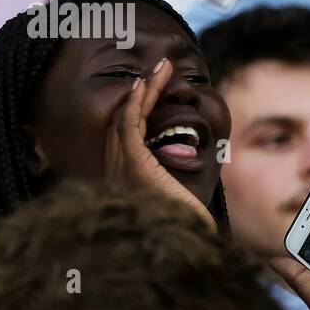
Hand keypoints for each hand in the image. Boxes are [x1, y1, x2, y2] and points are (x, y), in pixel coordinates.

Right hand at [103, 58, 215, 230]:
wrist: (180, 243)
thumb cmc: (183, 224)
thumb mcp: (178, 194)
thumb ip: (174, 175)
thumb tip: (190, 156)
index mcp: (127, 175)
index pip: (129, 130)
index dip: (140, 105)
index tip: (154, 85)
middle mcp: (119, 169)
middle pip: (125, 118)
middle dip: (143, 91)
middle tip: (161, 66)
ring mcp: (122, 168)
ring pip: (127, 117)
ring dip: (144, 89)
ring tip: (160, 67)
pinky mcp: (132, 167)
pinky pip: (128, 127)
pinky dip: (135, 104)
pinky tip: (143, 86)